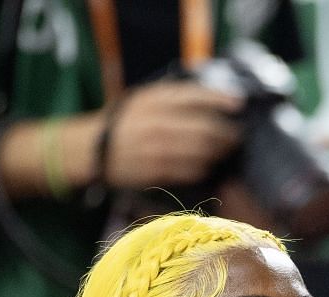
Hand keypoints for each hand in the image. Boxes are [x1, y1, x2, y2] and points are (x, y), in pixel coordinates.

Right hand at [100, 80, 243, 188]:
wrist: (89, 148)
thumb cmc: (123, 123)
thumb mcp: (142, 99)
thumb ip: (172, 97)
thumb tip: (211, 99)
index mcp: (154, 99)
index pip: (195, 95)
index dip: (220, 99)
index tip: (239, 103)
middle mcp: (157, 121)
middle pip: (205, 127)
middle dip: (227, 133)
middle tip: (237, 136)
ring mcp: (157, 147)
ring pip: (202, 150)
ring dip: (219, 152)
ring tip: (226, 151)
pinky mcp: (156, 169)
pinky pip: (190, 169)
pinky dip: (204, 167)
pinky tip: (207, 165)